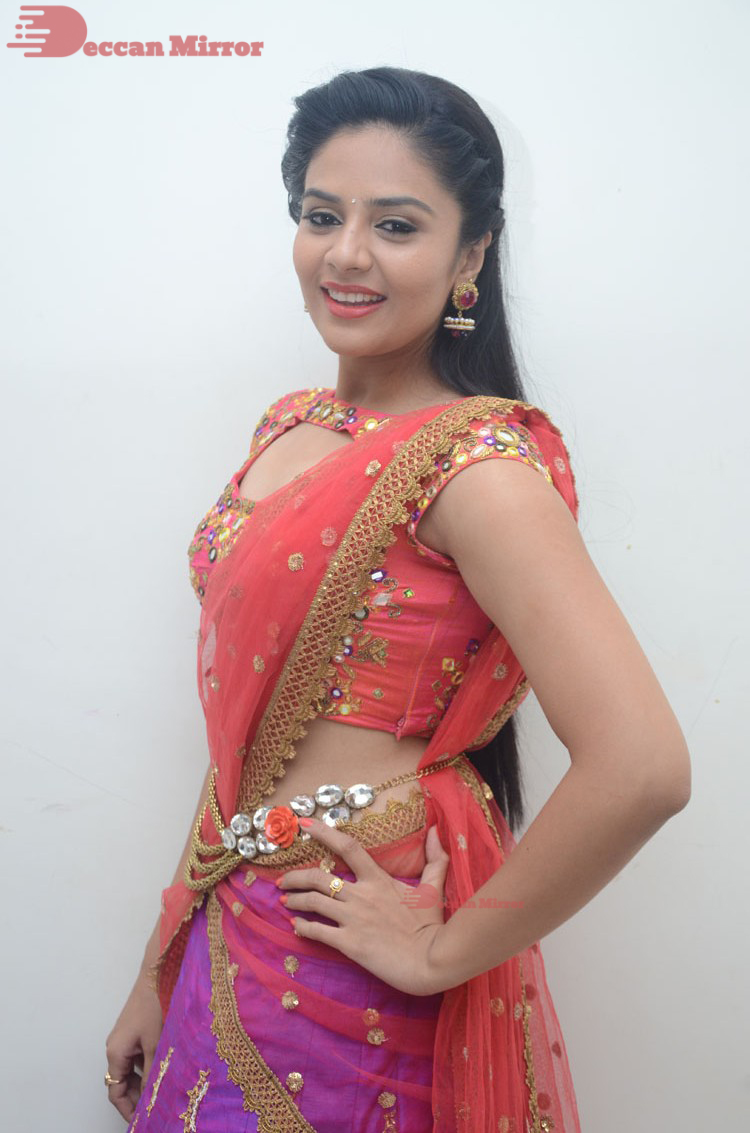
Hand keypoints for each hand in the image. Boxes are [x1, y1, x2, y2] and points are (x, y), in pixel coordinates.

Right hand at [105, 969, 163, 1120]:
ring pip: (129, 1068)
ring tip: (161, 1090)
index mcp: (115, 1051)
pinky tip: (162, 1068)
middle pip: (120, 1081)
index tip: (141, 1119)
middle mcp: (115, 1046)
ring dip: (142, 1081)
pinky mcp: (133, 1029)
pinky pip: (135, 1055)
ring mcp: (124, 1037)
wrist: (157, 972)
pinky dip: (146, 1065)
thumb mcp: (156, 1043)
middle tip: (154, 1107)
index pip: (114, 1090)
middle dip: (135, 1096)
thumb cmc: (155, 1004)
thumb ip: (151, 1073)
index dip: (127, 1108)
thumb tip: (151, 1097)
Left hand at [276, 818, 450, 996]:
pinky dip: (302, 927)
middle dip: (295, 876)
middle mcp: (361, 895)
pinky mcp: (349, 944)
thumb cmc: (433, 924)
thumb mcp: (434, 887)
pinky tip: (296, 927)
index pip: (348, 847)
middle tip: (282, 880)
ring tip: (284, 900)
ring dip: (294, 900)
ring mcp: (353, 919)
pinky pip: (317, 932)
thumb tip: (437, 831)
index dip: (324, 832)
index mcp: (378, 879)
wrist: (432, 960)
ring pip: (312, 903)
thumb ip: (435, 858)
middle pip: (318, 877)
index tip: (304, 825)